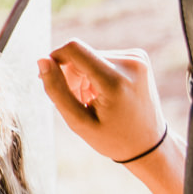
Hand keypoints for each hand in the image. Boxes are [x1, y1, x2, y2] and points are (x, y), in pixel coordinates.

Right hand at [38, 40, 167, 162]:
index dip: (55, 60)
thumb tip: (41, 60)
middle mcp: (131, 62)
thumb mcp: (78, 122)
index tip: (53, 81)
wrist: (150, 144)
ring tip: (92, 100)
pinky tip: (102, 93)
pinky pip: (101, 57)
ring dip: (83, 76)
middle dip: (71, 76)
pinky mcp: (138, 57)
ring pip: (89, 56)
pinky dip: (95, 74)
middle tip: (78, 101)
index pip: (74, 49)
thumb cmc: (114, 138)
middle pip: (80, 54)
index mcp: (116, 80)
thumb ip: (56, 90)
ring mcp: (137, 57)